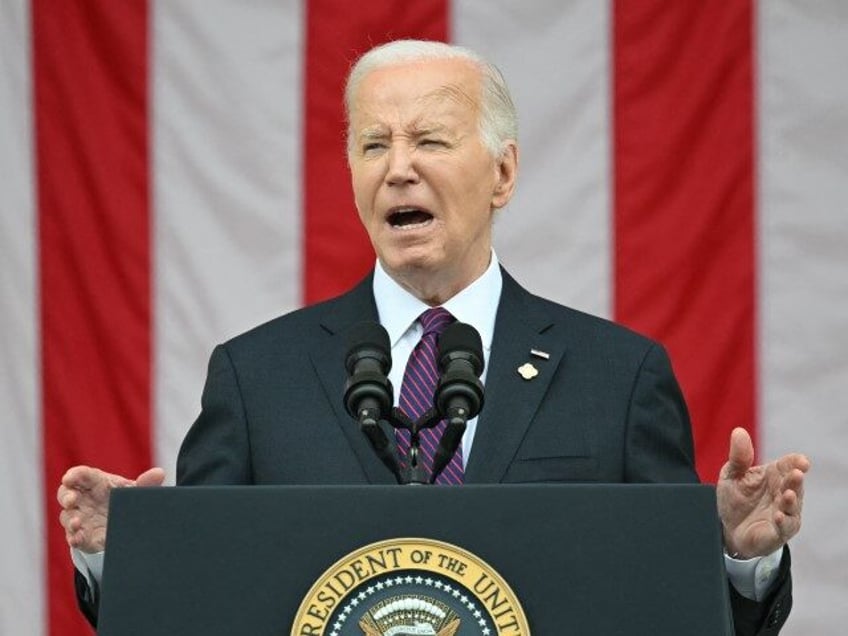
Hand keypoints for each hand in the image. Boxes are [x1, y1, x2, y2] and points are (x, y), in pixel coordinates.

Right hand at [57, 465, 164, 553]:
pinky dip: (74, 537)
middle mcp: (83, 499)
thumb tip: (159, 473)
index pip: (81, 475)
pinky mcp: (83, 536)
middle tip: (72, 499)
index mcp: (94, 483)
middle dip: (66, 496)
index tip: (71, 478)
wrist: (124, 524)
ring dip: (70, 519)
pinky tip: (78, 538)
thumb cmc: (125, 500)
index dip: (74, 475)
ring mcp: (80, 517)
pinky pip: (73, 537)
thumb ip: (146, 483)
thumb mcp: (135, 491)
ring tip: (78, 522)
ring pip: (67, 517)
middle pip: (65, 494)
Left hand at [716, 427, 808, 558]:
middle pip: (793, 484)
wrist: (727, 528)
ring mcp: (783, 513)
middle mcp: (782, 493)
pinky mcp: (778, 532)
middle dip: (795, 479)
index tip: (800, 461)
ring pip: (793, 506)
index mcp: (774, 475)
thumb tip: (738, 431)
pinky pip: (784, 528)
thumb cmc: (735, 498)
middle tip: (796, 473)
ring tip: (788, 493)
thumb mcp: (732, 474)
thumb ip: (738, 456)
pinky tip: (779, 516)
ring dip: (792, 500)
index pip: (789, 465)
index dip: (796, 462)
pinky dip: (783, 522)